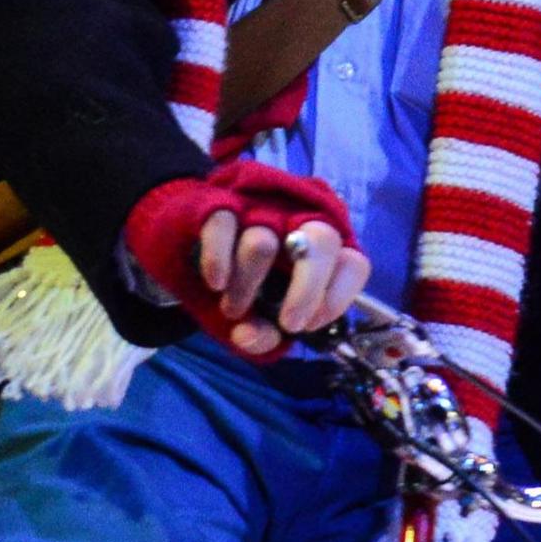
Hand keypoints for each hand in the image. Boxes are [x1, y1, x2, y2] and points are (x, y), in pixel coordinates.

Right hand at [125, 163, 363, 356]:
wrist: (188, 248)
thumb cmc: (241, 286)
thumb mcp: (257, 319)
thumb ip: (261, 337)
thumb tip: (251, 336)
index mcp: (323, 251)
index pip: (352, 264)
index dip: (336, 298)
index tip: (308, 325)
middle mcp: (300, 222)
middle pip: (323, 240)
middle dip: (307, 290)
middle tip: (288, 324)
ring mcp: (261, 210)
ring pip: (264, 243)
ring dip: (247, 286)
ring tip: (233, 309)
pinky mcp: (221, 204)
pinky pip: (223, 225)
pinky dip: (218, 260)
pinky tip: (216, 283)